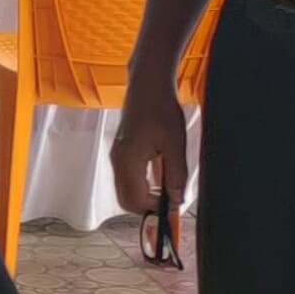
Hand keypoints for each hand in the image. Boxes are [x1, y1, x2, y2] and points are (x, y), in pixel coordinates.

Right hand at [110, 72, 190, 222]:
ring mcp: (118, 155)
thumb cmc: (161, 109)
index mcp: (128, 161)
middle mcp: (118, 161)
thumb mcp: (175, 144)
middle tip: (170, 204)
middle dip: (147, 207)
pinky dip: (142, 184)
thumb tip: (177, 200)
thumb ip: (176, 175)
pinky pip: (128, 177)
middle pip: (126, 199)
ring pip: (126, 189)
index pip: (136, 200)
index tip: (174, 208)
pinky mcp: (122, 150)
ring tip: (168, 190)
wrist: (148, 84)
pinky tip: (161, 176)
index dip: (155, 209)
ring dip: (145, 196)